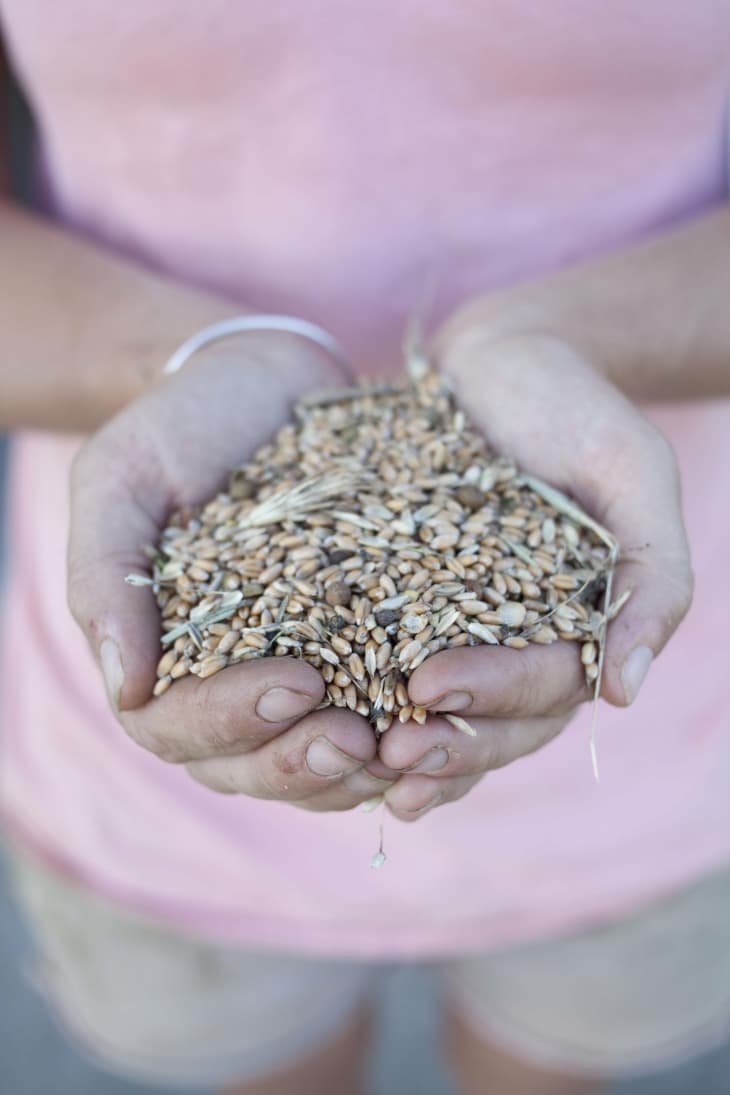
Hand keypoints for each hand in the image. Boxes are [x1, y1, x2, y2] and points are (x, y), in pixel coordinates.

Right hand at [68, 334, 396, 809]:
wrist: (263, 381)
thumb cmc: (180, 428)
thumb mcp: (122, 480)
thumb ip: (106, 576)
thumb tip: (125, 689)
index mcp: (158, 659)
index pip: (176, 726)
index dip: (231, 721)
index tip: (295, 682)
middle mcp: (225, 685)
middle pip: (251, 768)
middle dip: (302, 764)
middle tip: (356, 738)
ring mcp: (295, 678)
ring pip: (316, 767)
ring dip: (360, 772)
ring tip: (408, 748)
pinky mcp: (359, 656)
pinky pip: (377, 724)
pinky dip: (407, 744)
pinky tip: (446, 732)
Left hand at [380, 330, 692, 819]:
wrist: (501, 358)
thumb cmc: (575, 406)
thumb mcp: (632, 472)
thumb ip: (652, 573)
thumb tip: (623, 691)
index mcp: (577, 625)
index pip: (545, 685)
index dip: (491, 698)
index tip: (429, 689)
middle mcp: (518, 640)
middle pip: (493, 721)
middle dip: (444, 744)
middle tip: (390, 755)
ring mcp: (458, 627)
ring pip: (441, 714)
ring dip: (402, 749)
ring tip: (350, 763)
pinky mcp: (403, 603)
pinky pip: (383, 665)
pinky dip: (360, 704)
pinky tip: (322, 726)